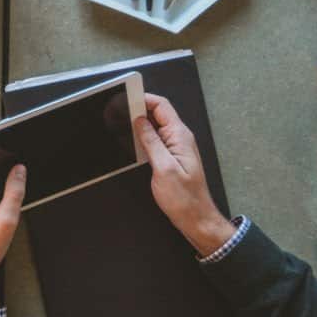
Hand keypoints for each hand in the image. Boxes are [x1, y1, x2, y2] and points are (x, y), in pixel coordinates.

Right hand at [132, 94, 235, 255]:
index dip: (144, 99)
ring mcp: (177, 147)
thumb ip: (151, 142)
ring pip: (156, 126)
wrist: (196, 217)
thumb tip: (140, 121)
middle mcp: (180, 138)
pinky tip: (134, 142)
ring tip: (123, 125)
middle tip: (120, 112)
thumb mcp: (163, 168)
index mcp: (180, 136)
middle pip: (159, 113)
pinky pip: (157, 139)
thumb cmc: (184, 198)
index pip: (162, 106)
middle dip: (139, 109)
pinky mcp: (172, 157)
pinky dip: (144, 137)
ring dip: (140, 124)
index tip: (127, 99)